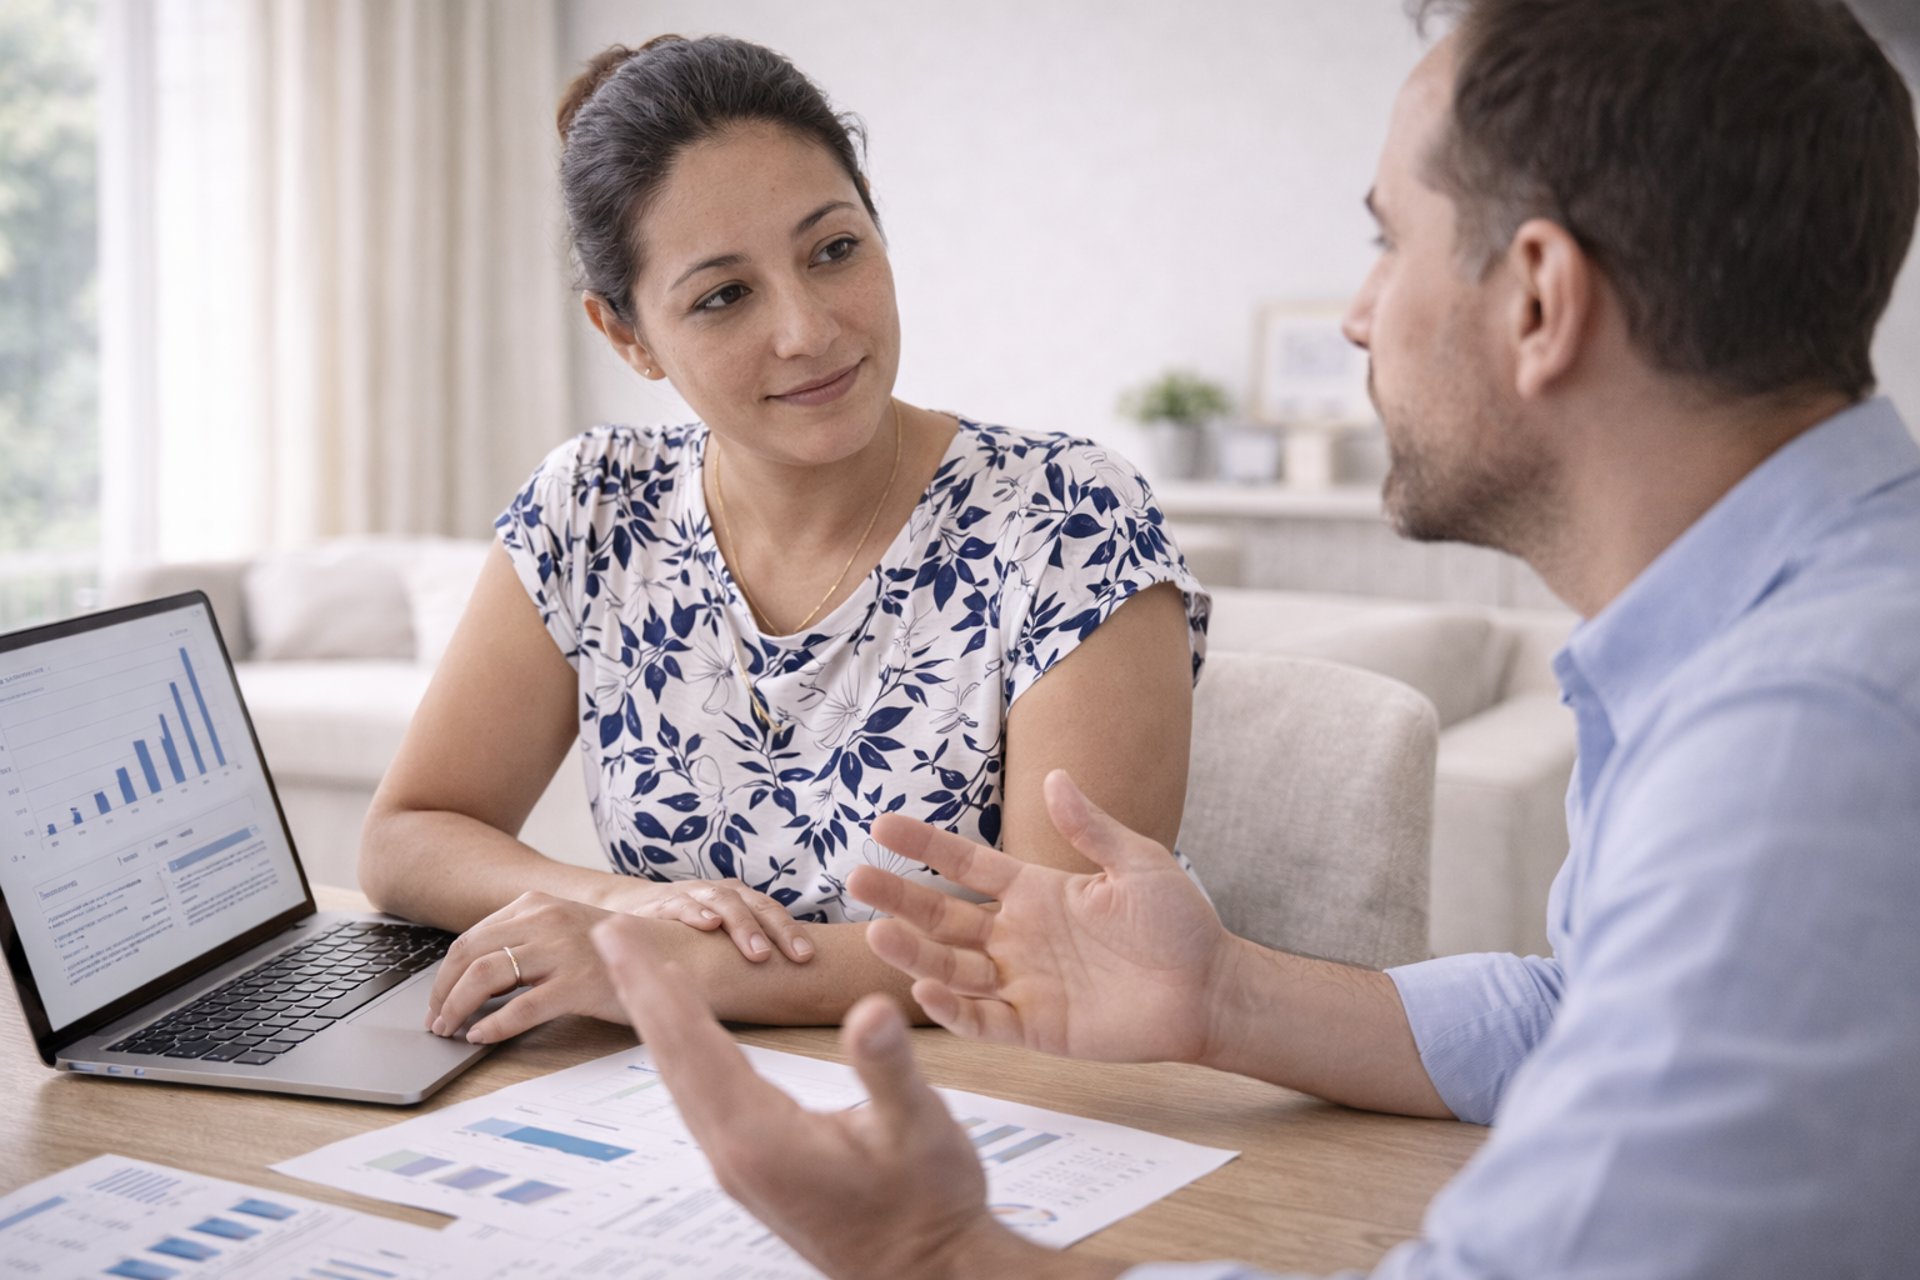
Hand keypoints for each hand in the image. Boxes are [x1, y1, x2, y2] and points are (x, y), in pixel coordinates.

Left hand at [425, 891, 631, 1042]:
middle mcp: (546, 920)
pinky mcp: (579, 983)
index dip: (444, 974)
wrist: (675, 955)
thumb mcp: (565, 929)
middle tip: (435, 1021)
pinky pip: (521, 1008)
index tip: (437, 1000)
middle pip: (469, 955)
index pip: (471, 938)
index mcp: (537, 905)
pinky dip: (493, 1026)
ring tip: (451, 1029)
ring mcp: (562, 950)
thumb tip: (475, 976)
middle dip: (442, 992)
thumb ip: (526, 941)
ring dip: (457, 1007)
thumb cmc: (616, 951)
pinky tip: (481, 1037)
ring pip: (486, 977)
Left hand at [591, 919, 1100, 1279]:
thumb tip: (870, 1009)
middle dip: (641, 990)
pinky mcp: (752, 1166)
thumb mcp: (920, 1127)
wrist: (928, 1274)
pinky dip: (686, 1050)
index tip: (619, 935)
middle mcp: (734, 1151)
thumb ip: (888, 1068)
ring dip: (659, 1019)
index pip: (691, 1043)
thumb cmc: (927, 1204)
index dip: (654, 983)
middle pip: (672, 1057)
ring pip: (683, 1078)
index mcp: (760, 1136)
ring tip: (638, 971)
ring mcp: (739, 1163)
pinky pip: (702, 1095)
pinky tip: (688, 1034)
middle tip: (610, 932)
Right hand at [602, 875, 816, 964]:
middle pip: (756, 906)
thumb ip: (745, 948)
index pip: (772, 912)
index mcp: (740, 900)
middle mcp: (720, 893)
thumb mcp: (718, 936)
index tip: (809, 957)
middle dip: (778, 930)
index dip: (792, 932)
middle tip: (797, 956)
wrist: (629, 907)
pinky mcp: (661, 903)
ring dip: (743, 924)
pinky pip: (681, 904)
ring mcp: (692, 894)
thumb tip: (787, 980)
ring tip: (759, 951)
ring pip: (723, 903)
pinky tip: (709, 925)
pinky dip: (696, 913)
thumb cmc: (685, 928)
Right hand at [853, 769, 1234, 1064]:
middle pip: (944, 917)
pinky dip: (953, 1010)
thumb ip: (1090, 827)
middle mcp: (1018, 936)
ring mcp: (1023, 983)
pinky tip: (925, 990)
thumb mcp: (1136, 863)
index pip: (967, 866)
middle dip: (900, 899)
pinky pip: (983, 1020)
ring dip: (914, 954)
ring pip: (953, 968)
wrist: (1209, 988)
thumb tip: (1055, 777)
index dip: (926, 847)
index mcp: (1036, 891)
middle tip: (856, 879)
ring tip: (877, 934)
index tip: (882, 826)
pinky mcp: (1036, 1027)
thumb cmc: (1178, 923)